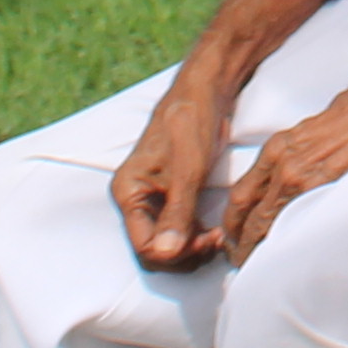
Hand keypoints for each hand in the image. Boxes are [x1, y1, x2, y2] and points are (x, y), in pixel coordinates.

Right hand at [111, 69, 240, 269]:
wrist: (206, 92)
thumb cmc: (192, 121)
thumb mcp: (188, 167)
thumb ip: (177, 209)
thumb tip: (165, 252)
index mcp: (128, 192)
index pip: (143, 246)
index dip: (175, 254)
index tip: (207, 241)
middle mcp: (136, 201)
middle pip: (153, 252)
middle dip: (184, 255)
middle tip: (216, 242)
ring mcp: (153, 201)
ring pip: (167, 246)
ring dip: (192, 250)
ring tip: (218, 236)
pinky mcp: (172, 198)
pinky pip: (178, 232)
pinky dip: (196, 239)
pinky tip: (215, 231)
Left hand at [222, 61, 347, 259]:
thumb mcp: (311, 128)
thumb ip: (294, 153)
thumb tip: (286, 177)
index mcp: (277, 148)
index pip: (240, 195)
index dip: (232, 222)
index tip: (233, 236)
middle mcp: (282, 164)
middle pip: (247, 214)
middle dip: (239, 241)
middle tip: (238, 259)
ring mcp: (303, 178)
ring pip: (266, 224)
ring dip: (256, 246)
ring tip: (256, 264)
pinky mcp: (325, 188)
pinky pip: (295, 223)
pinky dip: (285, 241)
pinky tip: (285, 255)